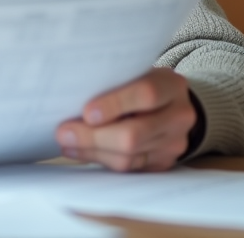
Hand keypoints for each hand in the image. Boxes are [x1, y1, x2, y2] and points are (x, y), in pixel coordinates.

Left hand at [55, 68, 196, 171]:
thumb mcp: (136, 73)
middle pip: (134, 134)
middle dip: (94, 136)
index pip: (146, 94)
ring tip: (67, 143)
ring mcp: (174, 144)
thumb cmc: (143, 83)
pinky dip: (101, 159)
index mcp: (172, 86)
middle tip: (64, 132)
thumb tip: (71, 99)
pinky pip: (128, 168)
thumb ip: (113, 82)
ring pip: (129, 156)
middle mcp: (179, 116)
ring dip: (92, 151)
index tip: (86, 112)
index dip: (115, 104)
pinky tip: (81, 151)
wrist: (173, 105)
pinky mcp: (163, 163)